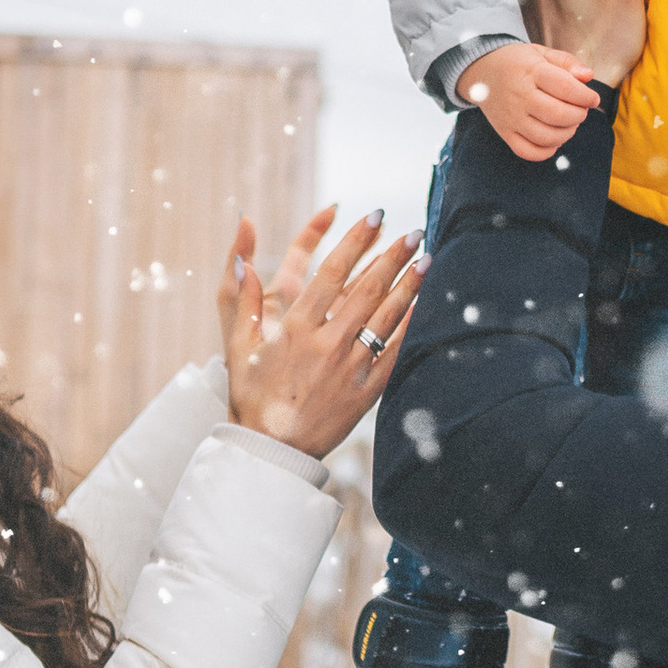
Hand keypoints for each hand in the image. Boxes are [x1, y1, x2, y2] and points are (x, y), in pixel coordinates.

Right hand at [218, 208, 422, 459]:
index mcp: (297, 329)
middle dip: (392, 257)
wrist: (272, 450)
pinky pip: (394, 353)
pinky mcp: (366, 391)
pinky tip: (423, 305)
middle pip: (367, 290)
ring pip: (386, 318)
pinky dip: (410, 326)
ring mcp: (350, 368)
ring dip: (409, 285)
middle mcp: (327, 345)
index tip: (374, 217)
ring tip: (427, 258)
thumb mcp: (240, 347)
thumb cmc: (252, 396)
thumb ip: (244, 300)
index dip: (356, 242)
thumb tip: (240, 260)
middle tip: (413, 231)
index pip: (332, 273)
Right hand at [456, 39, 601, 159]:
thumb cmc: (518, 62)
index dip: (585, 96)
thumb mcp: (542, 53)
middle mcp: (519, 96)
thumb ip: (567, 62)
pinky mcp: (505, 132)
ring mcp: (511, 117)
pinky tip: (553, 139)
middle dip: (578, 115)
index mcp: (531, 71)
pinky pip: (528, 152)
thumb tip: (588, 76)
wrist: (482, 71)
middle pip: (557, 114)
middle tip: (581, 110)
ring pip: (545, 137)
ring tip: (569, 123)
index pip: (565, 88)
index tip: (593, 98)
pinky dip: (546, 151)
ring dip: (566, 133)